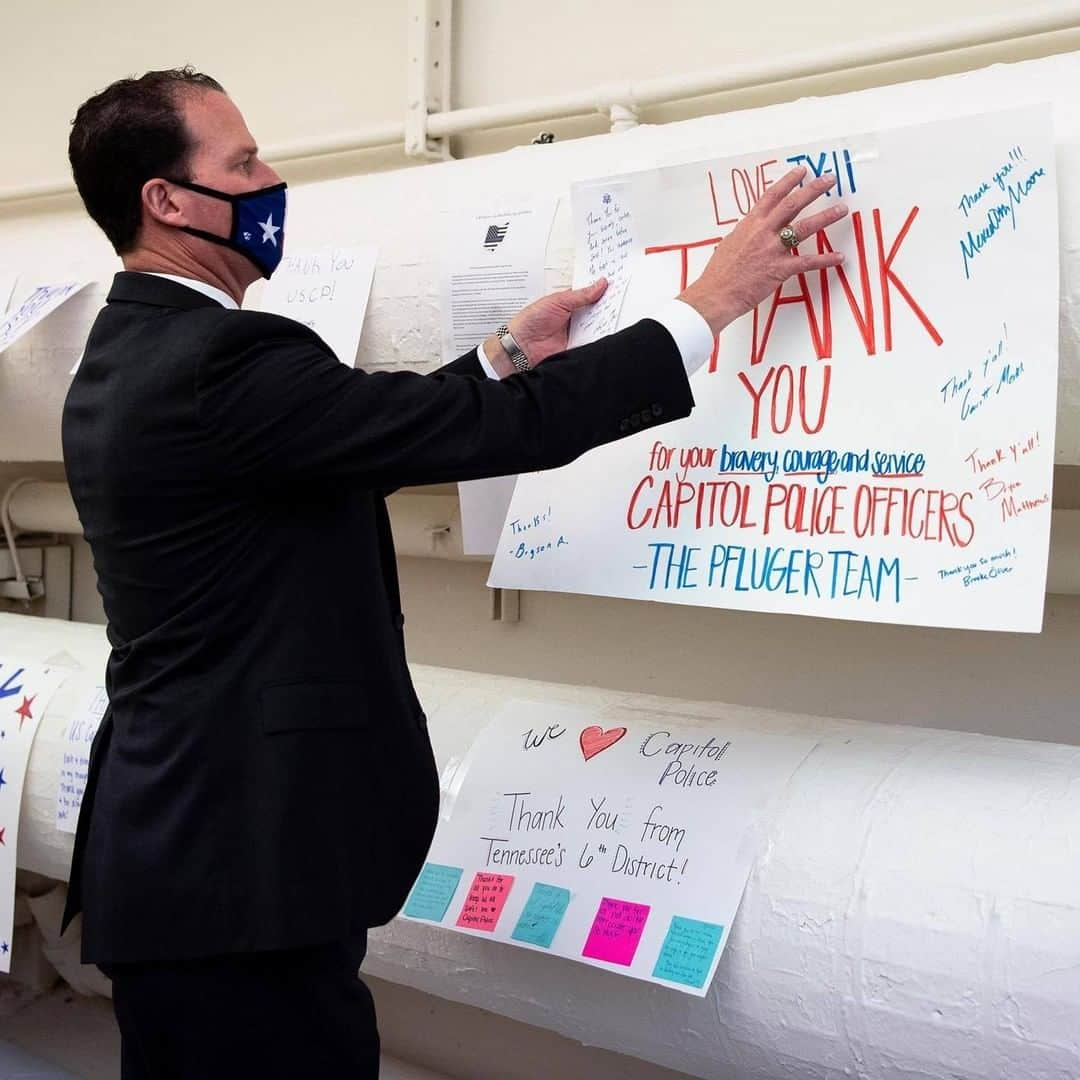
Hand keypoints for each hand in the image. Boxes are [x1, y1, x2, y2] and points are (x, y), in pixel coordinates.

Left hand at [482, 279, 608, 376]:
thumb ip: (581, 295)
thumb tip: (600, 283)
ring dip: (607, 322)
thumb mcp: (558, 300)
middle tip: (623, 298)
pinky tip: (610, 332)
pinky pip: (593, 343)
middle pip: (598, 312)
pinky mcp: (578, 348)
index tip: (617, 283)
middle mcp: (575, 319)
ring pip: (598, 327)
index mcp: (569, 304)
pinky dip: (601, 339)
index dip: (603, 291)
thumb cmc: (531, 321)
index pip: (591, 296)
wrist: (520, 347)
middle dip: (609, 306)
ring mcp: (578, 334)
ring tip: (620, 312)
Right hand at [679, 167, 847, 334]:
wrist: (715, 294)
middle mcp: (763, 232)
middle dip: (814, 189)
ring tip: (841, 209)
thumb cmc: (719, 273)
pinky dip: (825, 259)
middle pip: (793, 204)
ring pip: (804, 228)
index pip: (773, 195)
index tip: (802, 171)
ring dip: (826, 216)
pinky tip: (839, 256)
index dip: (789, 181)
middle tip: (830, 180)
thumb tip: (750, 231)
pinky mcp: (779, 269)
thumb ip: (745, 234)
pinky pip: (807, 262)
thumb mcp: (729, 244)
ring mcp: (772, 250)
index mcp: (750, 223)